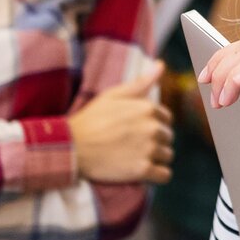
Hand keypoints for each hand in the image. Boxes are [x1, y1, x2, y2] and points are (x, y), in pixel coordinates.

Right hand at [71, 62, 173, 183]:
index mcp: (148, 108)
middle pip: (167, 137)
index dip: (153, 124)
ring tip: (135, 157)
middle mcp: (153, 128)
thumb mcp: (113, 95)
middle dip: (155, 141)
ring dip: (156, 158)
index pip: (166, 118)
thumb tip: (161, 65)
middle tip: (133, 145)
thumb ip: (141, 82)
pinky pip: (164, 175)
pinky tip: (143, 171)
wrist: (72, 147)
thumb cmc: (91, 119)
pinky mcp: (143, 170)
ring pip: (167, 155)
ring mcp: (149, 149)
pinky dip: (157, 174)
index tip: (137, 130)